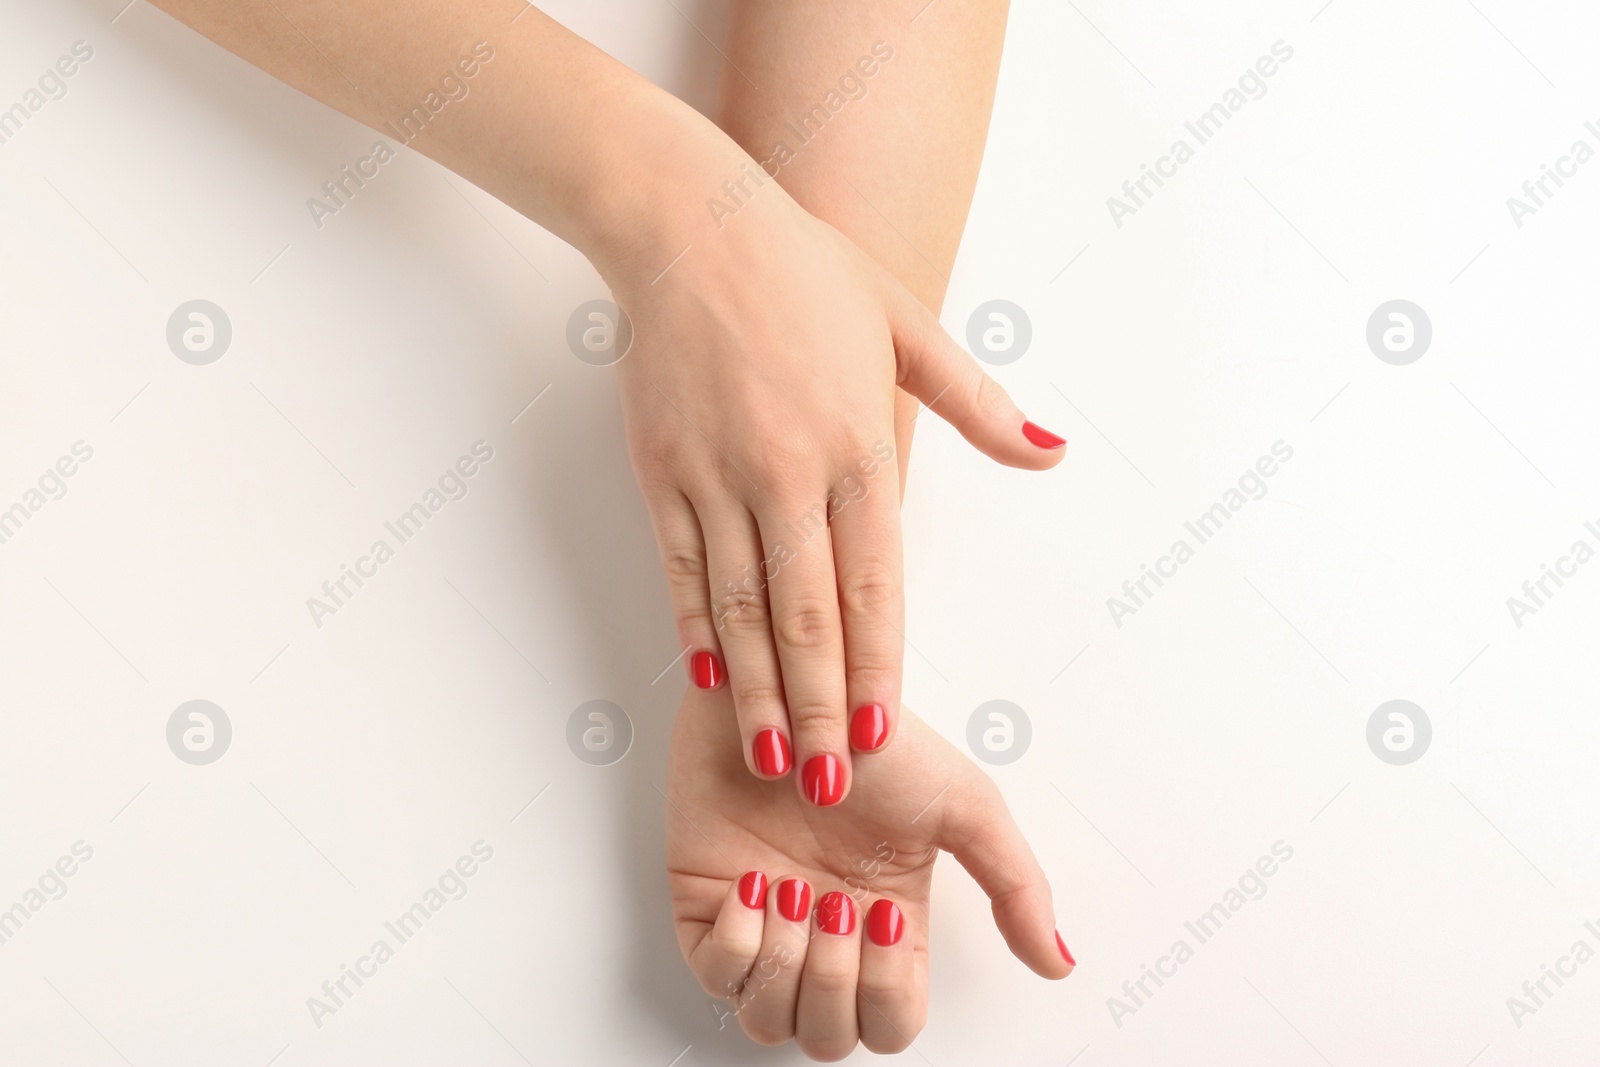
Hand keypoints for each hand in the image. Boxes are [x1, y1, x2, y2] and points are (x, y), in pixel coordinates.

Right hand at [612, 175, 1066, 806]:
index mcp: (857, 443)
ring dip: (759, 690)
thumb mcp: (908, 324)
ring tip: (773, 757)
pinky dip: (695, 630)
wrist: (691, 225)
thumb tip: (1053, 456)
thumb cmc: (806, 271)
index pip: (875, 580)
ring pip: (739, 606)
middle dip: (823, 705)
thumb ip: (979, 405)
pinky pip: (682, 568)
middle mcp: (787, 470)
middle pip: (807, 613)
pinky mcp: (661, 473)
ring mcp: (717, 475)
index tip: (886, 731)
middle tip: (832, 783)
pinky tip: (710, 683)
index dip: (881, 662)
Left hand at [665, 684, 1074, 1058]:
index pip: (892, 1021)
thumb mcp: (963, 803)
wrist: (788, 690)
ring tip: (794, 891)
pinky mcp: (706, 907)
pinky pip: (713, 974)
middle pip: (832, 1034)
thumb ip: (1014, 886)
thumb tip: (1057, 961)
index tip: (883, 918)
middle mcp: (827, 936)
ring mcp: (765, 926)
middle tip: (837, 904)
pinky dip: (735, 943)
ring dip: (787, 965)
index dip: (888, 994)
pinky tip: (752, 886)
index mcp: (888, 924)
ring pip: (770, 1019)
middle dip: (834, 981)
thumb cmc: (869, 737)